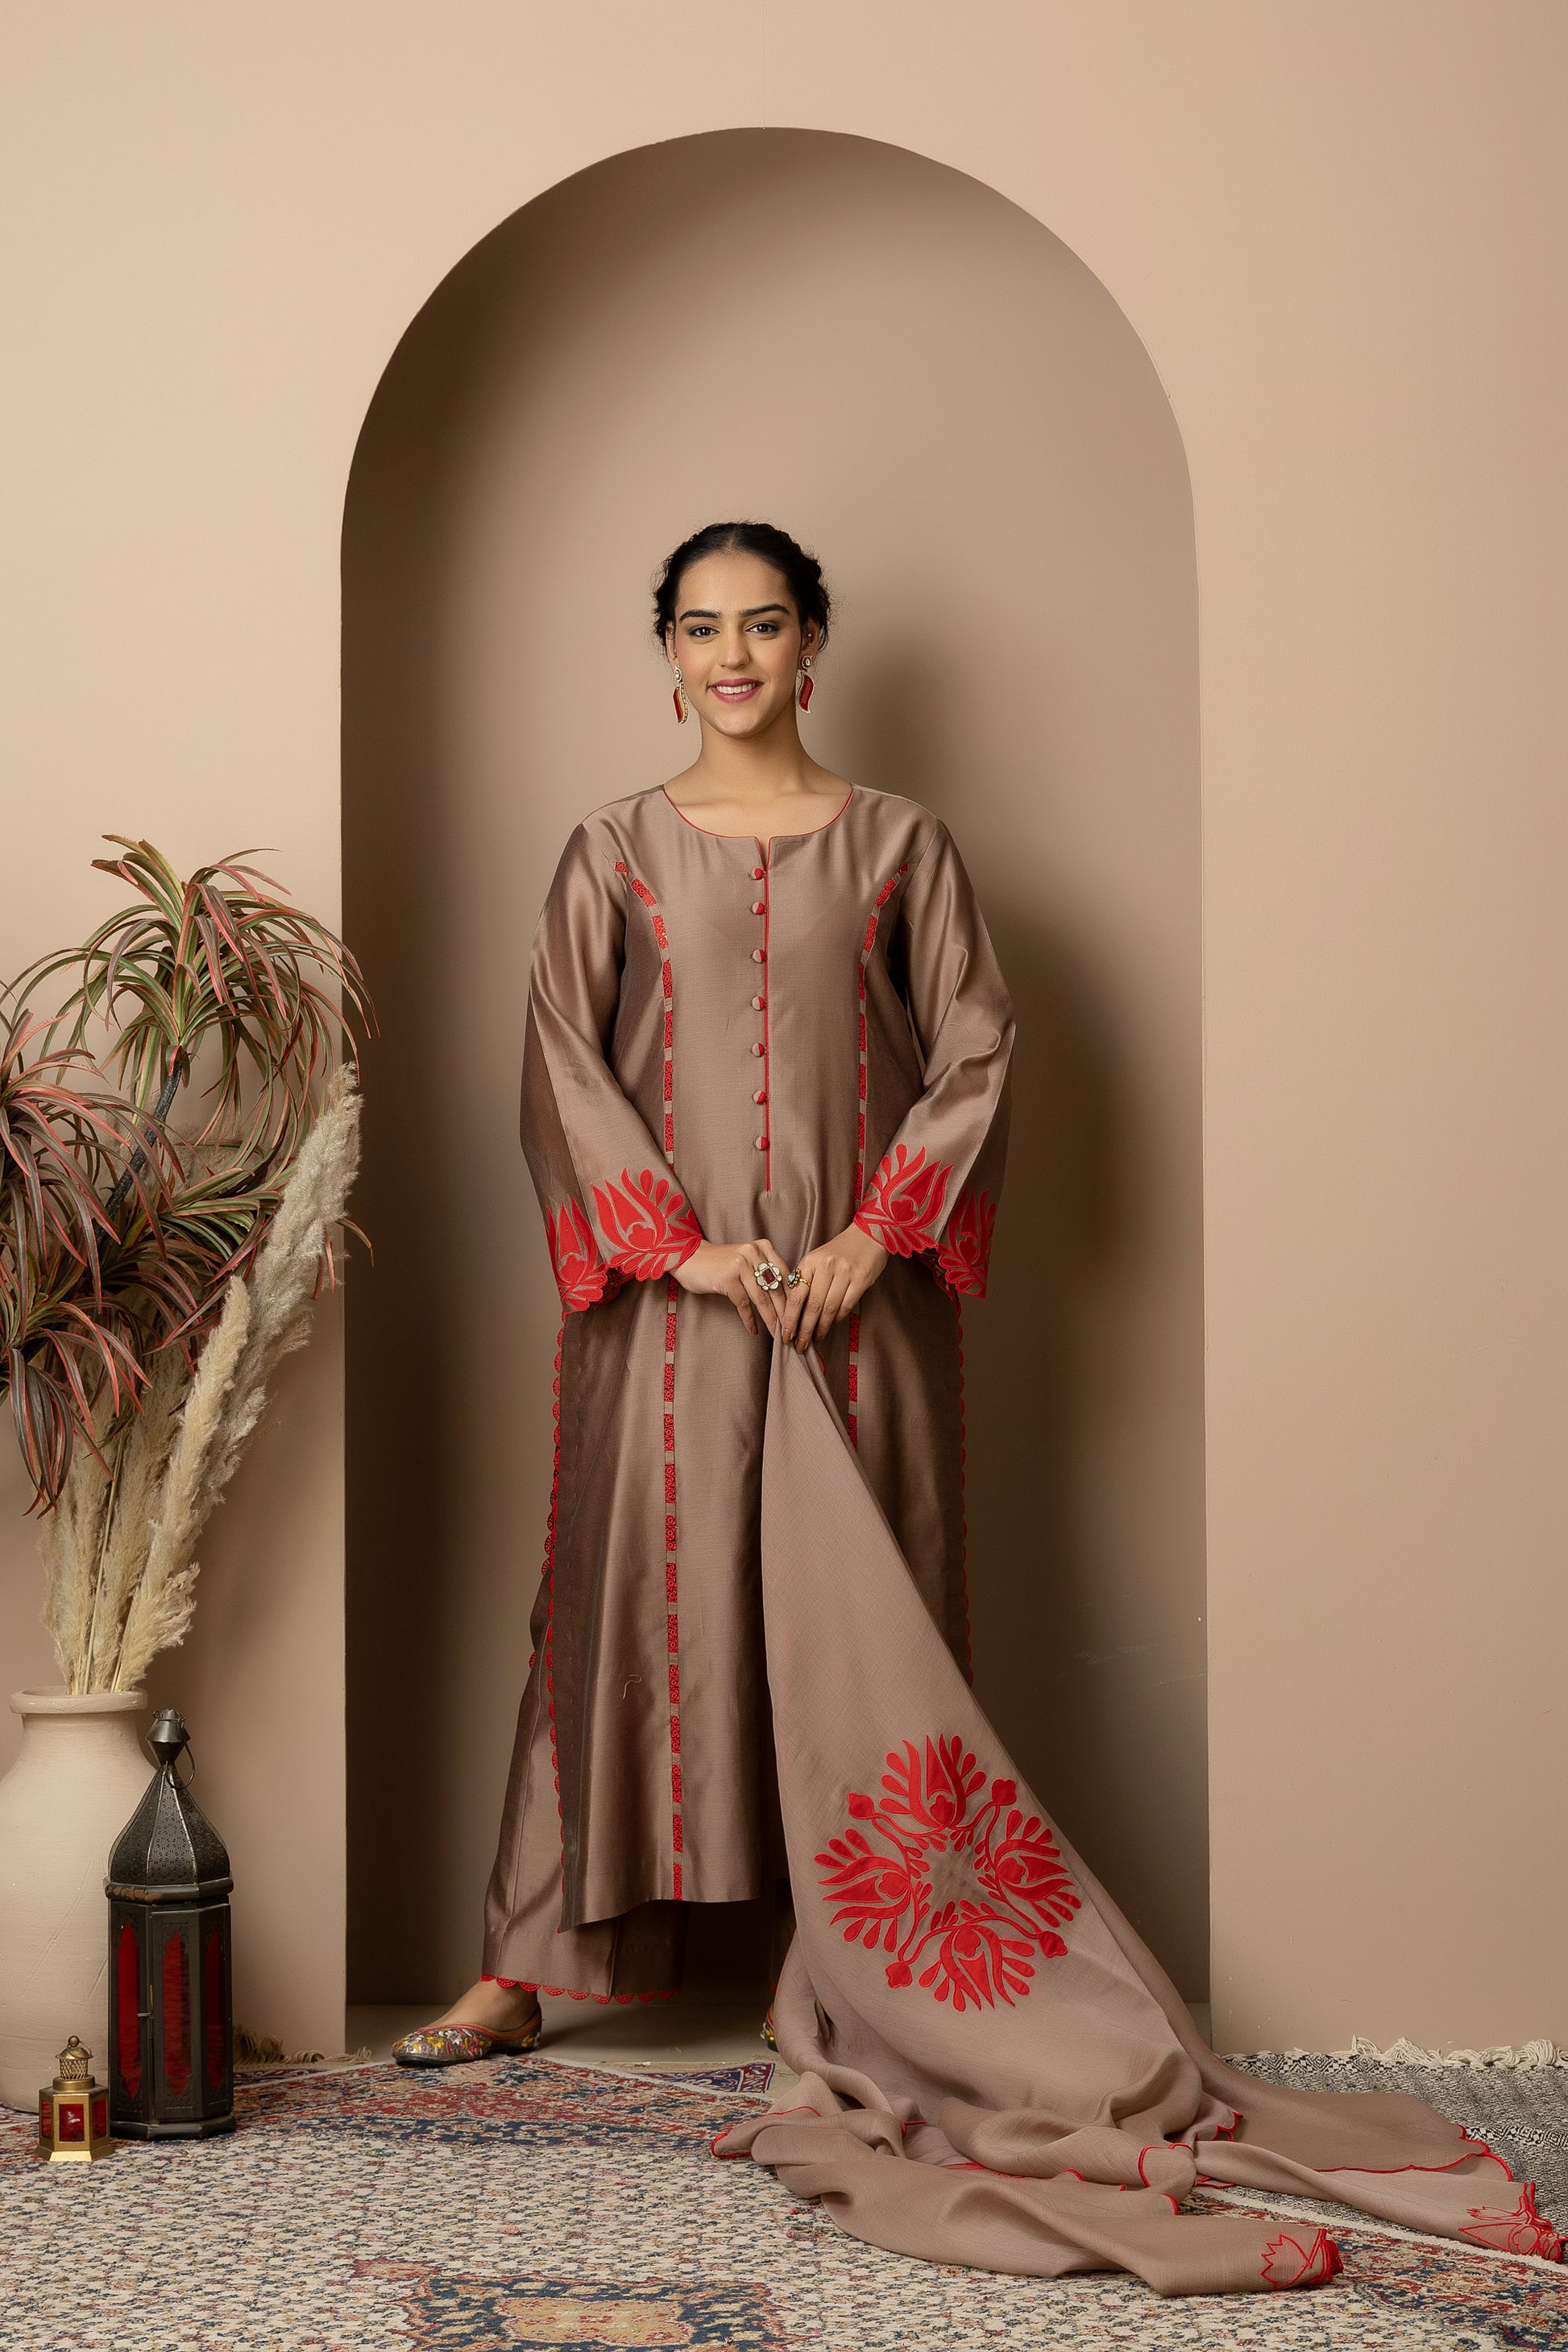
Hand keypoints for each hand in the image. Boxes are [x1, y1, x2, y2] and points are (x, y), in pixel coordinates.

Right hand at [672, 1237, 794, 1335]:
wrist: (690, 1258)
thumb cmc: (722, 1263)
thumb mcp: (748, 1260)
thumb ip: (767, 1273)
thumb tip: (788, 1301)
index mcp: (764, 1247)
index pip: (786, 1276)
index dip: (793, 1299)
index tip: (798, 1317)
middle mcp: (754, 1252)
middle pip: (776, 1288)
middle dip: (785, 1313)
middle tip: (791, 1331)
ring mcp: (740, 1264)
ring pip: (762, 1298)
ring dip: (770, 1320)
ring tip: (777, 1334)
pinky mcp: (727, 1278)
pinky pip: (743, 1304)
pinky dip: (750, 1319)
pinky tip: (754, 1330)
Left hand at [779, 1223, 887, 1353]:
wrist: (867, 1235)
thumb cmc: (839, 1251)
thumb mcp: (816, 1260)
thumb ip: (805, 1281)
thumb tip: (794, 1313)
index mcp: (810, 1261)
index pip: (796, 1295)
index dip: (789, 1318)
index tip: (786, 1334)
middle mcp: (826, 1266)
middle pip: (812, 1306)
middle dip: (804, 1330)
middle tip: (800, 1345)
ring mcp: (844, 1272)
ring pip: (829, 1309)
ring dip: (821, 1328)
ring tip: (815, 1339)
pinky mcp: (861, 1279)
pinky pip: (846, 1306)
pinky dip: (837, 1319)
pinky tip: (832, 1325)